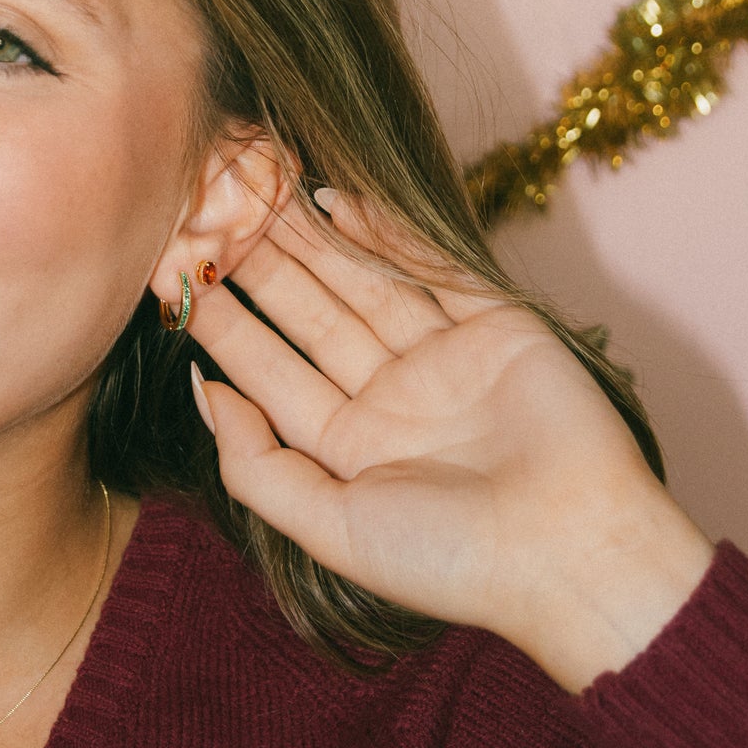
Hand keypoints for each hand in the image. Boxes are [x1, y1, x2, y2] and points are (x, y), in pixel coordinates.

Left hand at [188, 190, 714, 691]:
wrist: (573, 554)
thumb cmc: (449, 559)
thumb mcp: (328, 526)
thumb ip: (254, 465)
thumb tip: (204, 392)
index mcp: (348, 447)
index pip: (268, 370)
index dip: (222, 322)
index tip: (174, 275)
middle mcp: (390, 397)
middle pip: (309, 316)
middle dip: (260, 265)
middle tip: (210, 209)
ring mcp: (443, 358)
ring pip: (361, 283)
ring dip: (309, 238)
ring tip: (256, 188)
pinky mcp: (495, 325)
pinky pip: (430, 268)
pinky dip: (384, 231)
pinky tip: (331, 199)